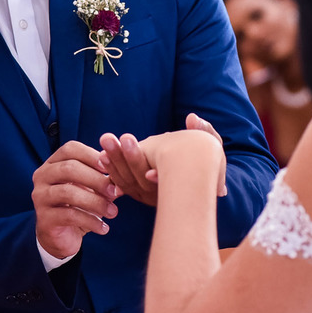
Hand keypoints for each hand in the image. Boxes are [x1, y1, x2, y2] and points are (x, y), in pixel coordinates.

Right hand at [32, 142, 118, 259]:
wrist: (62, 235)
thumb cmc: (78, 205)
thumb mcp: (90, 188)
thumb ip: (102, 177)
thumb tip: (122, 171)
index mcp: (53, 163)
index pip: (70, 149)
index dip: (91, 155)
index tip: (110, 167)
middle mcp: (42, 176)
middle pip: (69, 168)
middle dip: (96, 179)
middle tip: (115, 192)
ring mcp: (40, 197)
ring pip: (68, 193)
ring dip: (95, 202)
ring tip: (113, 212)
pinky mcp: (44, 218)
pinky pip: (69, 216)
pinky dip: (91, 221)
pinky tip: (104, 228)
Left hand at [101, 113, 226, 204]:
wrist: (198, 178)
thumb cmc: (207, 159)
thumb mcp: (210, 144)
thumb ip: (203, 130)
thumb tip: (191, 117)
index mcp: (176, 177)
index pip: (156, 172)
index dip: (138, 157)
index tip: (125, 139)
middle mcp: (161, 191)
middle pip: (136, 175)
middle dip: (122, 156)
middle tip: (107, 138)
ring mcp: (148, 195)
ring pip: (127, 180)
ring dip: (114, 161)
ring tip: (104, 142)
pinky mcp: (139, 192)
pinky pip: (122, 184)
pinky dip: (112, 171)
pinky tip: (101, 156)